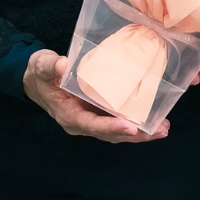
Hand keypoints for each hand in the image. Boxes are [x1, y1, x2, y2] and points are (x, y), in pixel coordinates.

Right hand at [23, 49, 168, 142]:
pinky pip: (117, 120)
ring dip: (140, 132)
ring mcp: (91, 119)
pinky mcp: (97, 112)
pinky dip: (135, 122)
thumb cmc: (40, 73)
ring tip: (163, 128)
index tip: (130, 128)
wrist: (36, 80)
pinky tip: (153, 118)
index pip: (92, 125)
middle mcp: (82, 122)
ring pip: (117, 131)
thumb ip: (50, 66)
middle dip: (135, 135)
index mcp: (69, 115)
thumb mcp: (42, 66)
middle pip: (110, 134)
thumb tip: (62, 65)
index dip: (111, 128)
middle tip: (160, 132)